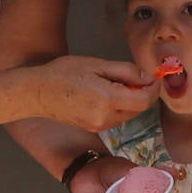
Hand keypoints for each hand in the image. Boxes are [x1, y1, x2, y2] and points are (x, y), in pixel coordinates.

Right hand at [33, 56, 155, 134]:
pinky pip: (116, 118)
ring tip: (113, 82)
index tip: (153, 77)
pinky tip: (105, 93)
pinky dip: (119, 106)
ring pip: (129, 114)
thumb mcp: (96, 64)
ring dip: (130, 100)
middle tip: (133, 75)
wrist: (37, 92)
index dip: (154, 88)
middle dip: (142, 93)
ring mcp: (100, 125)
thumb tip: (146, 77)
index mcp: (108, 99)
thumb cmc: (64, 73)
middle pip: (139, 108)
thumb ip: (125, 71)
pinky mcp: (94, 128)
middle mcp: (106, 117)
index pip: (144, 100)